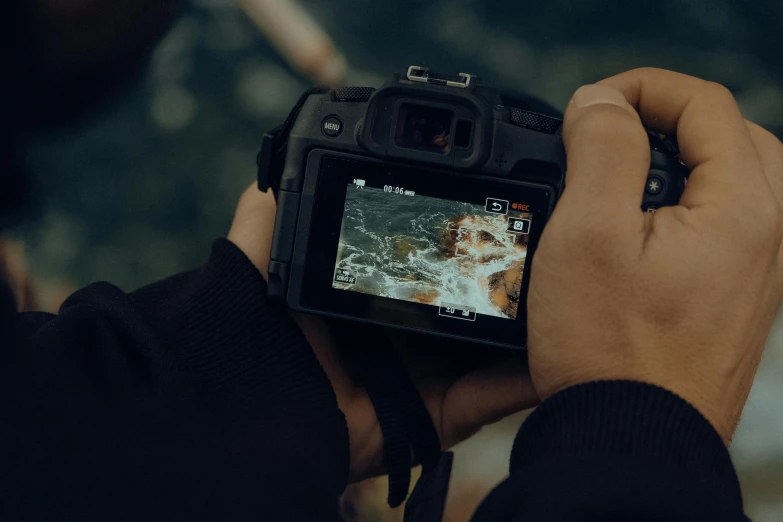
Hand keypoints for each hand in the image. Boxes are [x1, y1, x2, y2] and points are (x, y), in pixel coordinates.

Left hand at [227, 185, 538, 480]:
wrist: (248, 405)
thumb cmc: (255, 326)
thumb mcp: (258, 252)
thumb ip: (272, 209)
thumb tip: (283, 164)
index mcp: (369, 298)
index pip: (428, 268)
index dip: (462, 245)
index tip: (497, 214)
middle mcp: (400, 336)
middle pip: (466, 305)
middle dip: (507, 284)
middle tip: (548, 253)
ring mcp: (421, 377)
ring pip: (490, 351)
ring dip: (531, 329)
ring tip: (573, 297)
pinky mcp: (433, 416)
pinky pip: (489, 399)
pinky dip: (525, 380)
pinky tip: (559, 355)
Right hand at [528, 68, 782, 443]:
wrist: (629, 440)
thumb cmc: (608, 350)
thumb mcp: (588, 233)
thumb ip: (601, 149)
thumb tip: (600, 102)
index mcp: (742, 209)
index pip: (705, 104)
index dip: (640, 89)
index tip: (586, 108)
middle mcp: (767, 236)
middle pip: (731, 135)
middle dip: (665, 117)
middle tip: (605, 132)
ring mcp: (757, 272)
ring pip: (732, 179)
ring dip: (678, 159)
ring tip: (618, 173)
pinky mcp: (734, 298)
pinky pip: (722, 224)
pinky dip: (684, 202)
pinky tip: (638, 227)